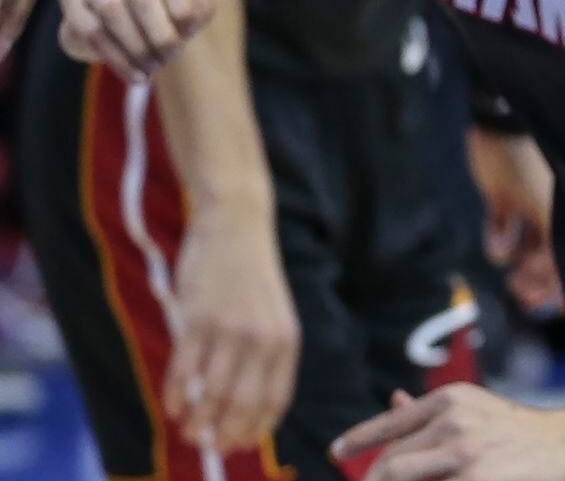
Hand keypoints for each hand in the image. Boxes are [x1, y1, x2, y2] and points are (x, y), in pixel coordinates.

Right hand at [59, 0, 213, 79]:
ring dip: (137, 45)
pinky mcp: (77, 12)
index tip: (189, 32)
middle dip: (159, 31)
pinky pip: (94, 33)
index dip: (182, 5)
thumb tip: (188, 23)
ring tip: (154, 67)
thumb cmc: (163, 12)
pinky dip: (119, 59)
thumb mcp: (187, 6)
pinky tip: (138, 76)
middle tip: (171, 54)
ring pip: (112, 10)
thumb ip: (198, 9)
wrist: (113, 14)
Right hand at [166, 208, 300, 452]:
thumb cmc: (252, 276)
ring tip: (187, 430)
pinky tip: (171, 407)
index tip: (237, 446)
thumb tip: (248, 407)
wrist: (237, 224)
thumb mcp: (274, 315)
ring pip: (210, 395)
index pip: (274, 402)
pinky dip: (175, 396)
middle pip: (241, 405)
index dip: (254, 431)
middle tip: (206, 445)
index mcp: (287, 340)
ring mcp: (230, 330)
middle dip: (223, 434)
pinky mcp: (197, 320)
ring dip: (196, 421)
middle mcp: (263, 339)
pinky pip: (183, 372)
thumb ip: (266, 356)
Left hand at [335, 386, 564, 480]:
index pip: (389, 424)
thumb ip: (432, 412)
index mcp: (451, 400)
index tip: (336, 452)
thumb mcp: (479, 410)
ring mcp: (464, 454)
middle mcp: (453, 422)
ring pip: (398, 477)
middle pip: (388, 465)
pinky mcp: (476, 480)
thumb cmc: (524, 433)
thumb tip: (393, 399)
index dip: (357, 440)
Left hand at [466, 128, 563, 314]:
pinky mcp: (502, 199)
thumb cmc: (536, 168)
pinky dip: (497, 242)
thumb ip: (559, 257)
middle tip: (525, 292)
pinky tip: (499, 237)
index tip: (560, 304)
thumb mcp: (553, 217)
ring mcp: (530, 205)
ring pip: (528, 250)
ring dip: (521, 267)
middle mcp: (559, 211)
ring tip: (513, 277)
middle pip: (554, 259)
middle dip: (541, 281)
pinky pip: (501, 232)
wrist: (500, 128)